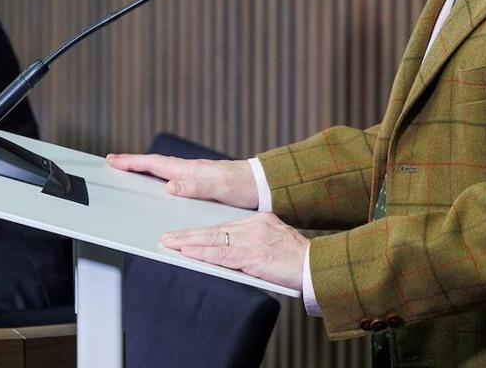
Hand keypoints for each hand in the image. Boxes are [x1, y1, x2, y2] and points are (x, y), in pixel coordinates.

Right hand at [106, 152, 258, 208]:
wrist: (260, 185)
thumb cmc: (241, 185)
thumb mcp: (217, 187)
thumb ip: (194, 186)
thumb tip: (169, 186)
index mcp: (189, 170)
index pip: (154, 164)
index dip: (132, 162)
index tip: (112, 160)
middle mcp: (189, 171)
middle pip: (154, 165)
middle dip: (132, 164)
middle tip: (113, 163)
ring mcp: (194, 177)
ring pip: (163, 172)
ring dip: (144, 171)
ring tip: (129, 174)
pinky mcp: (201, 185)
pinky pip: (173, 180)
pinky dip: (160, 179)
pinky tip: (160, 187)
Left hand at [160, 212, 308, 290]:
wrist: (318, 266)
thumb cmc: (298, 260)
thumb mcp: (275, 242)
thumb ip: (253, 242)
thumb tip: (229, 251)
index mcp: (260, 220)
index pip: (224, 225)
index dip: (202, 231)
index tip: (185, 233)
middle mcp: (255, 225)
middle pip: (215, 229)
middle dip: (189, 234)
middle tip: (168, 236)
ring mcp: (254, 238)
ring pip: (214, 239)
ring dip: (189, 242)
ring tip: (171, 243)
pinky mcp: (254, 254)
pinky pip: (223, 253)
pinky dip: (203, 253)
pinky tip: (189, 253)